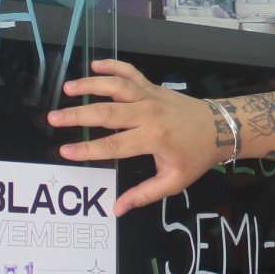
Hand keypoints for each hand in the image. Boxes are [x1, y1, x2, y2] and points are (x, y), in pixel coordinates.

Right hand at [47, 60, 223, 214]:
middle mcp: (149, 114)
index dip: (87, 149)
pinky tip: (95, 64)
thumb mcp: (174, 181)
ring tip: (67, 88)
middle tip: (54, 118)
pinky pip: (131, 72)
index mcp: (153, 139)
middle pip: (107, 113)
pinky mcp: (153, 87)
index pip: (113, 145)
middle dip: (78, 115)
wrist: (220, 128)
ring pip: (116, 86)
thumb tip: (117, 209)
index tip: (65, 151)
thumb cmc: (196, 156)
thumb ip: (144, 195)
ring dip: (90, 84)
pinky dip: (114, 65)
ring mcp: (150, 97)